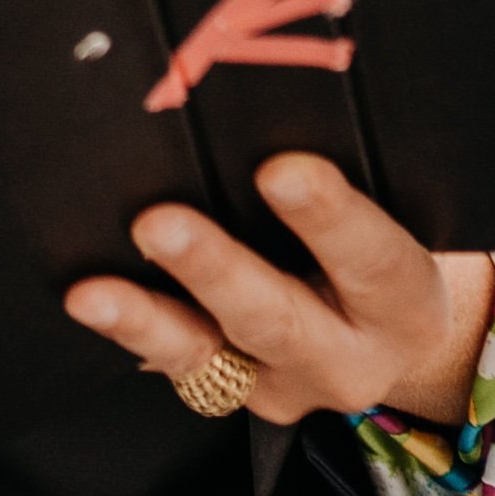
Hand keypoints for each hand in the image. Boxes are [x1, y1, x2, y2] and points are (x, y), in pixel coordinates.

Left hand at [68, 155, 494, 428]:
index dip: (329, 217)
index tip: (282, 170)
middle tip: (159, 224)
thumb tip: (270, 101)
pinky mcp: (229, 394)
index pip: (374, 261)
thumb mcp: (399, 212)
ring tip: (92, 293)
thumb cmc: (383, 241)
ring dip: (144, 320)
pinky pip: (171, 364)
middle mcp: (348, 358)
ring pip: (205, 357)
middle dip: (214, 271)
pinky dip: (128, 331)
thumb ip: (350, 176)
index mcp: (407, 307)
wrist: (386, 328)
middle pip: (278, 319)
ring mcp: (282, 386)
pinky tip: (88, 302)